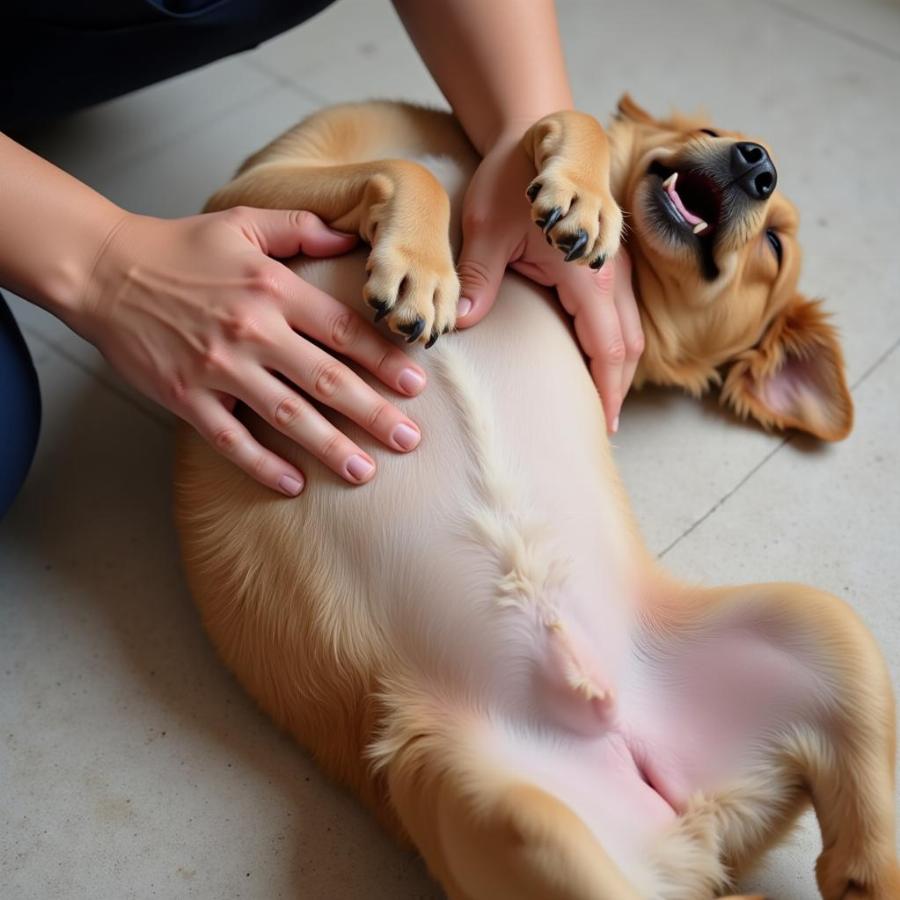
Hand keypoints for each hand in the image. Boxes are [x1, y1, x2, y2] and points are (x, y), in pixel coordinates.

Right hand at [73, 208, 427, 494]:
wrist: (104, 271)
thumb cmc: (180, 247)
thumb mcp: (244, 221)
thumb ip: (302, 228)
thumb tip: (350, 237)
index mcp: (273, 289)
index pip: (342, 329)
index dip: (384, 359)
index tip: (416, 385)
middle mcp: (252, 330)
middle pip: (326, 379)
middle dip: (373, 412)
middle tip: (410, 439)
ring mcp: (218, 368)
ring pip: (287, 414)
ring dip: (329, 447)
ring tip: (365, 471)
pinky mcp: (185, 396)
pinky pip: (230, 439)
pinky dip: (262, 465)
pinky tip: (294, 485)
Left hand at [454, 135, 643, 431]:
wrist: (541, 132)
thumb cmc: (512, 179)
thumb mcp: (486, 227)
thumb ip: (479, 278)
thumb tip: (464, 324)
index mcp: (588, 271)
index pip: (606, 345)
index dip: (605, 389)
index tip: (600, 425)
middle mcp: (612, 272)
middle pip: (626, 346)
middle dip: (616, 389)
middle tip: (598, 428)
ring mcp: (615, 266)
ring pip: (629, 332)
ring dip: (616, 369)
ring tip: (598, 405)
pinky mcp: (608, 263)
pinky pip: (619, 315)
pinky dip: (611, 345)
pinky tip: (593, 362)